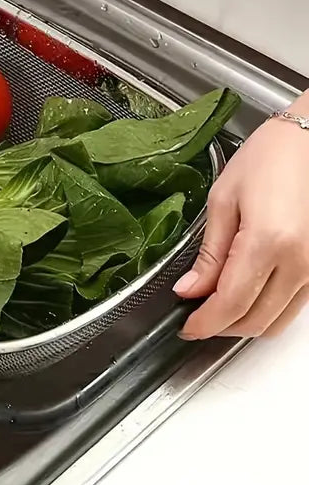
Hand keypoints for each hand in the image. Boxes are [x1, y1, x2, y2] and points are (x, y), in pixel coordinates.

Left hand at [175, 100, 308, 338]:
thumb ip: (209, 252)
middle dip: (221, 327)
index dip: (205, 323)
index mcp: (269, 242)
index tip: (186, 327)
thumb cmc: (270, 157)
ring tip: (216, 306)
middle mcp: (301, 262)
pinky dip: (267, 309)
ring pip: (278, 320)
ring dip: (245, 322)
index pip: (231, 303)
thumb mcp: (224, 199)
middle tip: (195, 316)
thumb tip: (189, 289)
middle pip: (257, 320)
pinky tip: (245, 293)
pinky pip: (295, 305)